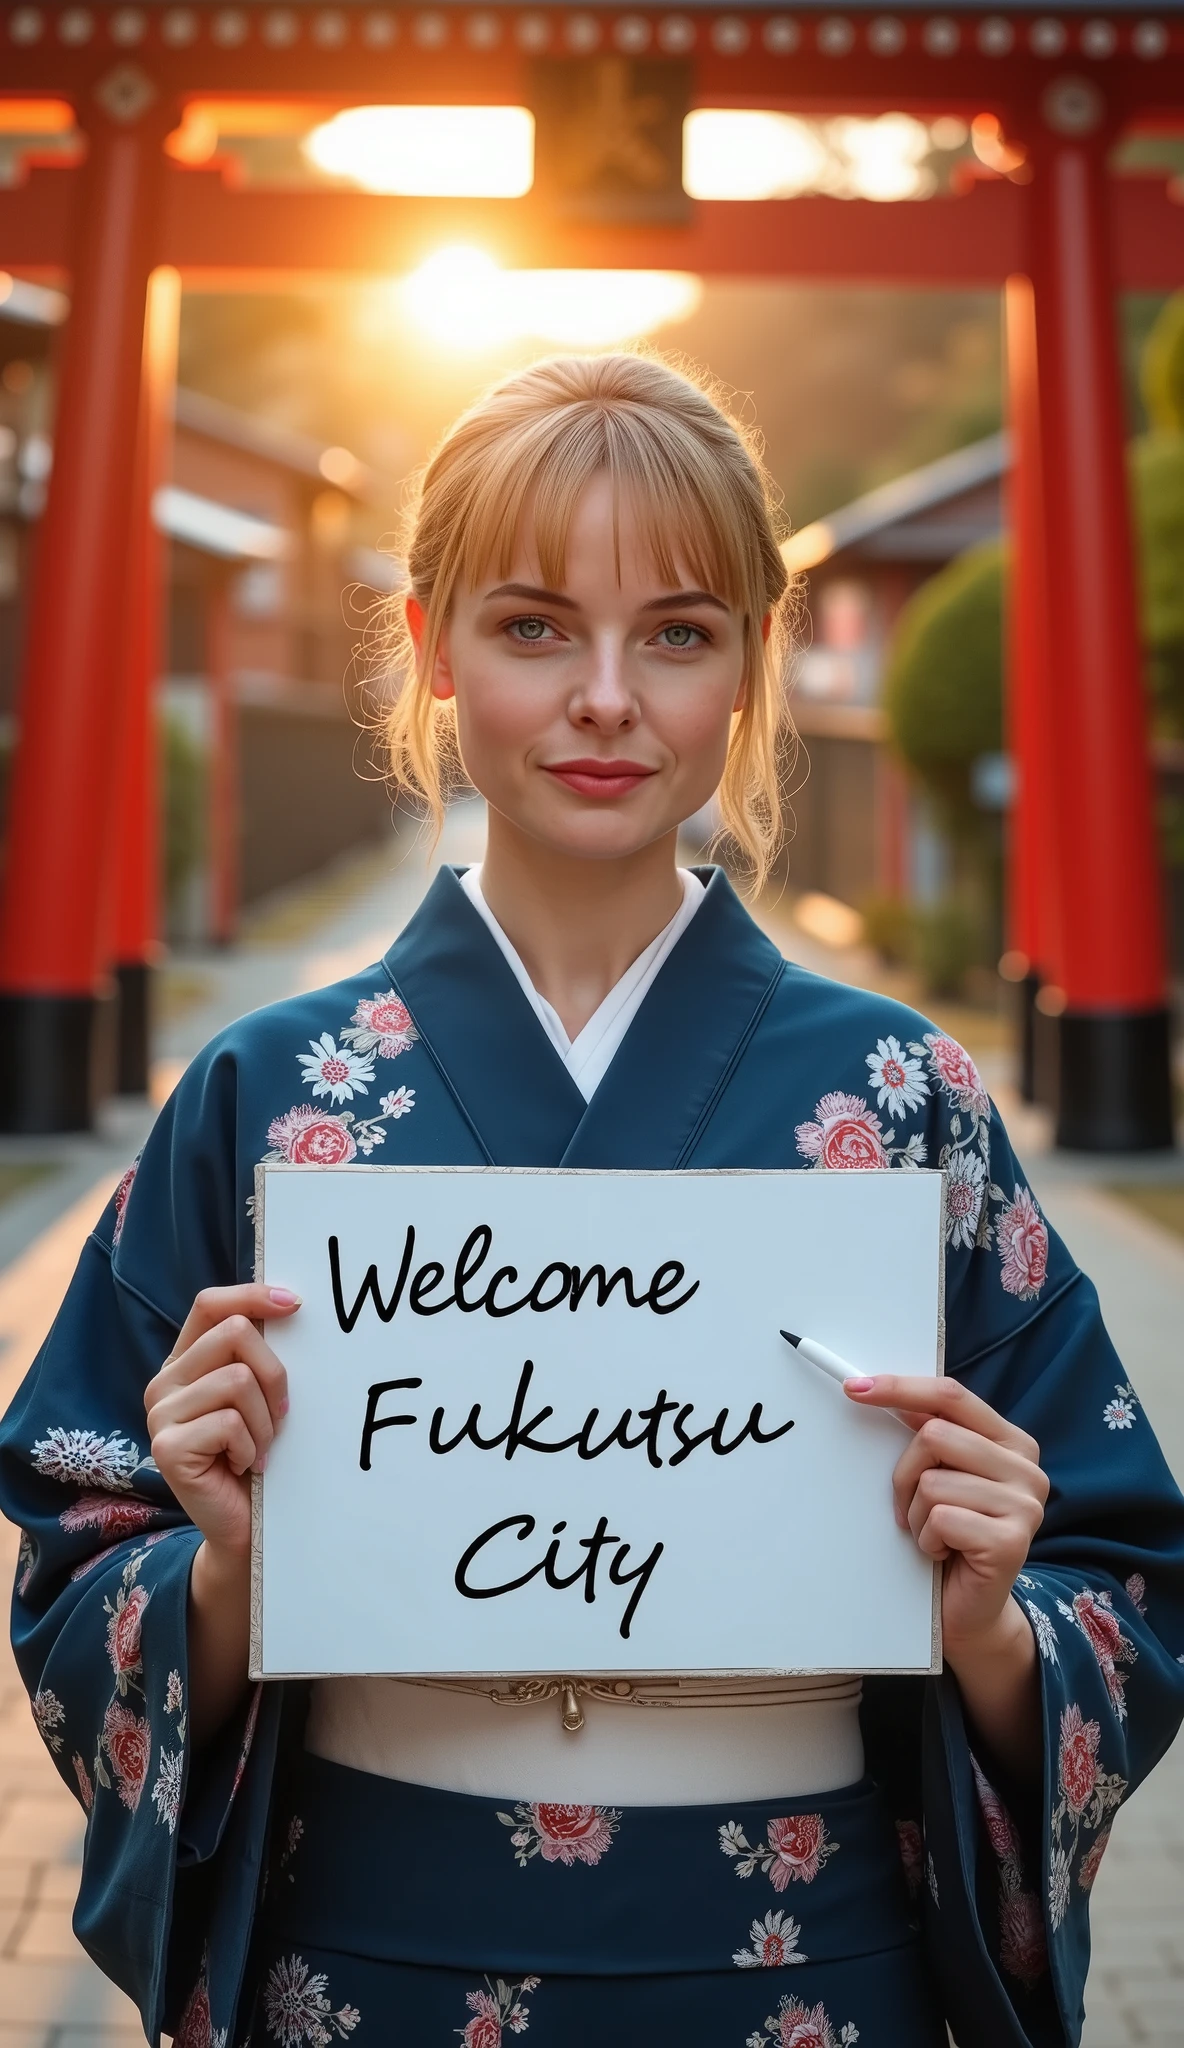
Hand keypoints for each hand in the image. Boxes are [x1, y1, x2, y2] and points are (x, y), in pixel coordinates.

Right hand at [144, 1283, 298, 1563]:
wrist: (245, 1526)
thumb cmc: (259, 1455)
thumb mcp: (259, 1396)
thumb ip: (257, 1356)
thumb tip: (292, 1304)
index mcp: (185, 1362)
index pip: (210, 1304)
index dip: (252, 1295)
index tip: (297, 1304)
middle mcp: (164, 1383)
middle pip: (234, 1333)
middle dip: (274, 1373)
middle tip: (280, 1414)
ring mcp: (160, 1415)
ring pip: (238, 1379)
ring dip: (266, 1419)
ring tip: (259, 1447)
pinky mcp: (166, 1448)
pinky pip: (230, 1422)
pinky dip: (253, 1446)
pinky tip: (245, 1466)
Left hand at [844, 1374, 1048, 1652]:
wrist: (968, 1612)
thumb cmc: (948, 1537)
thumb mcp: (939, 1476)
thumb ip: (928, 1436)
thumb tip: (875, 1389)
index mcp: (1011, 1442)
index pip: (951, 1395)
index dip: (901, 1388)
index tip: (855, 1388)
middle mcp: (1027, 1468)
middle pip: (934, 1434)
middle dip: (904, 1473)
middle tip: (910, 1508)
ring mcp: (1025, 1505)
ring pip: (933, 1481)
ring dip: (916, 1513)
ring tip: (934, 1535)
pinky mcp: (1011, 1541)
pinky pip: (941, 1518)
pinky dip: (927, 1539)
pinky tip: (943, 1554)